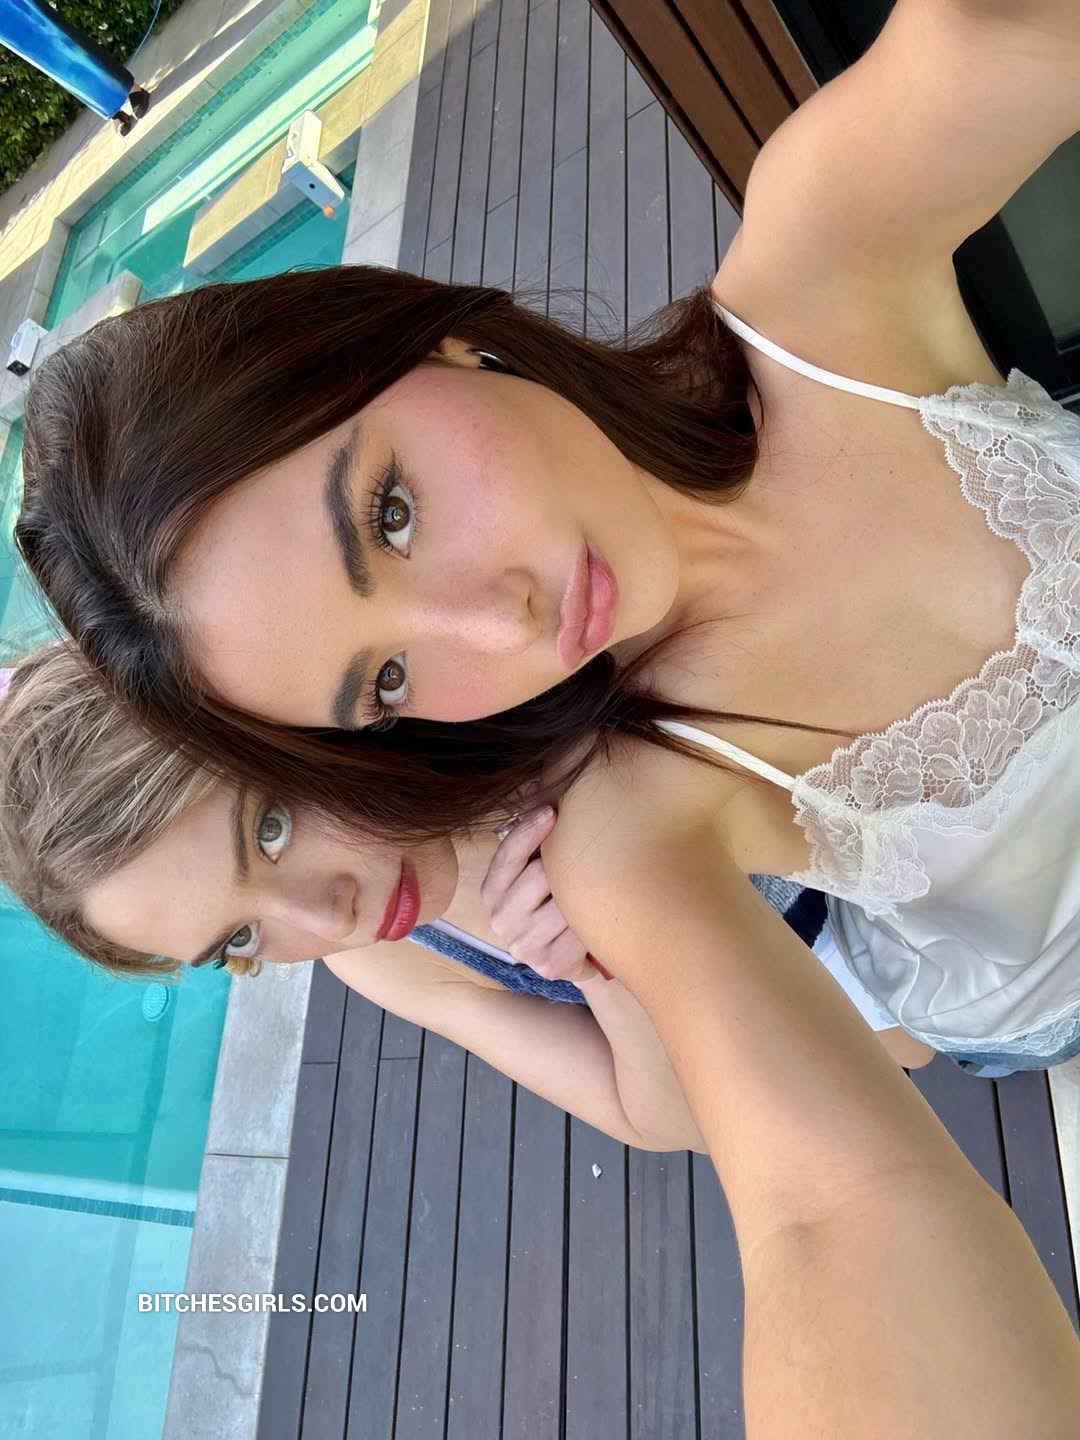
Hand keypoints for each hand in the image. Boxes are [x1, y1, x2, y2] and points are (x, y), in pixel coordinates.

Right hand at [482, 808, 610, 983]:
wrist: (566, 953)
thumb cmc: (551, 898)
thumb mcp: (536, 864)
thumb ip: (533, 831)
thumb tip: (538, 787)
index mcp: (492, 890)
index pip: (507, 856)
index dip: (528, 831)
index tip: (552, 812)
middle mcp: (501, 919)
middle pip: (539, 877)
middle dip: (565, 864)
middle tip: (589, 852)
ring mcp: (523, 946)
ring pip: (564, 905)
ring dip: (584, 895)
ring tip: (598, 886)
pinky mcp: (548, 966)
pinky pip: (580, 933)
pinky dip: (592, 923)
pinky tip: (598, 918)